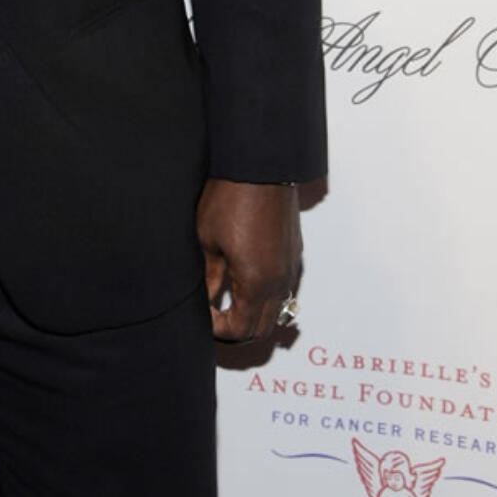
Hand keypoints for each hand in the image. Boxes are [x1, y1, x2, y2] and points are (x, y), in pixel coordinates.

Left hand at [196, 178, 300, 342]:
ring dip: (253, 312)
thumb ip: (209, 277)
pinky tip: (243, 278)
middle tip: (213, 315)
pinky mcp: (294, 252)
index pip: (240, 330)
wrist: (259, 166)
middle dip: (237, 329)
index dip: (217, 330)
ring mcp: (290, 267)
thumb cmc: (231, 196)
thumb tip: (205, 298)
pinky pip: (284, 288)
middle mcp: (279, 281)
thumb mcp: (208, 240)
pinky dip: (265, 295)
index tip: (202, 316)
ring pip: (277, 310)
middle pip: (262, 329)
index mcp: (256, 284)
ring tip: (226, 298)